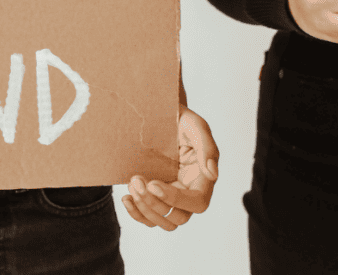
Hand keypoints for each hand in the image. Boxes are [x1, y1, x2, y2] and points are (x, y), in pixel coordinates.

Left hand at [121, 105, 218, 230]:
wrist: (159, 115)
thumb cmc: (180, 120)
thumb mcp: (195, 125)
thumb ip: (207, 147)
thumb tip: (212, 173)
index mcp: (203, 178)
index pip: (197, 202)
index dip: (175, 199)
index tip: (152, 183)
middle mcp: (190, 191)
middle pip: (178, 217)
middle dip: (154, 203)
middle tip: (136, 180)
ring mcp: (173, 196)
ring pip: (163, 221)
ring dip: (144, 209)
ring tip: (132, 184)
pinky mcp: (157, 197)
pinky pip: (149, 218)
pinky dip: (136, 213)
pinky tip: (126, 197)